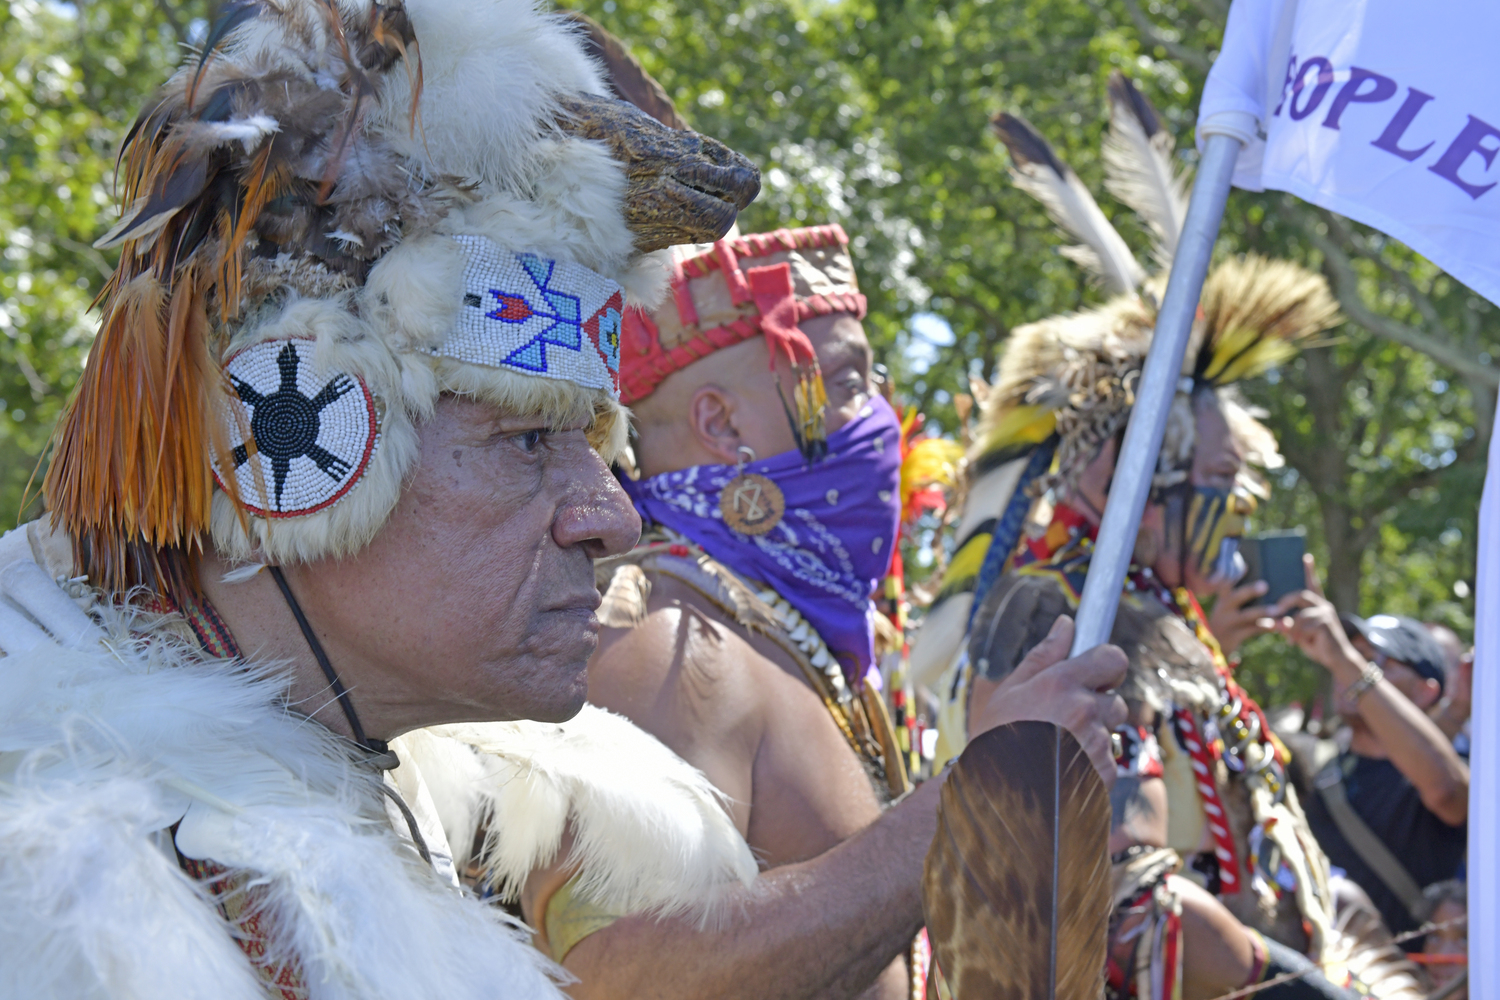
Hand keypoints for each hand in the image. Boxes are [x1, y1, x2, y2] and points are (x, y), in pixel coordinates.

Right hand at [969, 615, 1127, 786]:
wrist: (993, 792)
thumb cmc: (996, 737)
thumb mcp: (1011, 690)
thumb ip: (1044, 655)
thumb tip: (1066, 623)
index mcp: (1062, 683)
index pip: (1113, 658)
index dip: (1107, 665)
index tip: (1095, 675)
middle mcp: (1084, 710)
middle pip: (1115, 699)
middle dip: (1097, 707)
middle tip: (1064, 721)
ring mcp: (1096, 743)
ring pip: (1110, 732)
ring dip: (1093, 737)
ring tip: (1059, 750)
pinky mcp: (1103, 774)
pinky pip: (1109, 762)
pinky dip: (1093, 765)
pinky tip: (1064, 770)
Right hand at [1203, 574, 1272, 655]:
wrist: (1214, 645)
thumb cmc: (1229, 619)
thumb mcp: (1228, 607)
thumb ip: (1241, 595)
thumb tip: (1258, 576)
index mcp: (1223, 598)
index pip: (1225, 583)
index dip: (1234, 574)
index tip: (1246, 565)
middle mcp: (1223, 609)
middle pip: (1235, 597)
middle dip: (1250, 590)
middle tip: (1265, 585)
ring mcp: (1228, 623)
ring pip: (1247, 615)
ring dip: (1264, 612)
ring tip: (1279, 610)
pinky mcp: (1235, 636)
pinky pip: (1254, 630)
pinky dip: (1268, 627)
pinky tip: (1280, 625)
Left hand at [1270, 555, 1362, 680]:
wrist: (1337, 660)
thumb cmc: (1316, 645)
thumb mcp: (1298, 634)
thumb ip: (1287, 625)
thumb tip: (1276, 621)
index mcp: (1317, 605)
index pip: (1313, 584)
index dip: (1309, 571)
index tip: (1305, 556)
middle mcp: (1324, 606)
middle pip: (1300, 595)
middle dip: (1284, 602)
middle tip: (1275, 611)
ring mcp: (1326, 614)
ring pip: (1299, 615)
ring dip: (1291, 628)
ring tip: (1290, 640)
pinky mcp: (1326, 624)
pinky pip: (1303, 626)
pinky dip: (1296, 636)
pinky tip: (1297, 643)